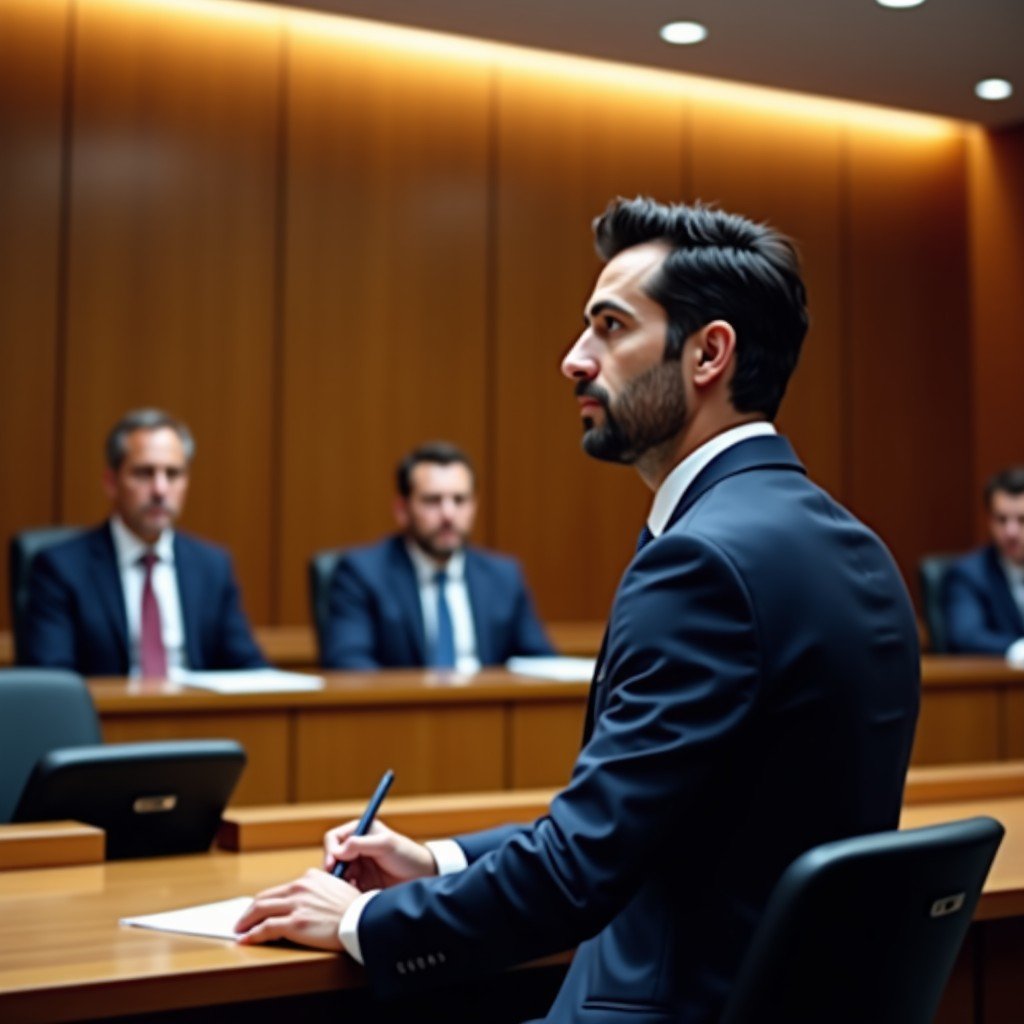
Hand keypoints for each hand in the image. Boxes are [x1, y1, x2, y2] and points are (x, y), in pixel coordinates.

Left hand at [234, 868, 356, 948]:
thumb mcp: (336, 889)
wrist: (362, 920)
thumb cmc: (354, 909)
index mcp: (310, 877)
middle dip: (250, 911)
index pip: (280, 889)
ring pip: (260, 910)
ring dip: (246, 921)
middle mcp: (300, 887)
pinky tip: (246, 940)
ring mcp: (296, 904)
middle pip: (265, 897)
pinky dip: (252, 935)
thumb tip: (309, 902)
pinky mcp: (294, 923)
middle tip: (242, 921)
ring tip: (240, 930)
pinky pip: (265, 929)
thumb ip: (319, 890)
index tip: (259, 909)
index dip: (266, 901)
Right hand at [324, 818, 436, 890]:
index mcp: (361, 832)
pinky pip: (344, 888)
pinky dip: (345, 892)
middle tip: (338, 882)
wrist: (423, 877)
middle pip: (331, 858)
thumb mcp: (386, 844)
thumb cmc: (408, 855)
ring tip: (347, 890)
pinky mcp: (361, 883)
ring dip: (338, 882)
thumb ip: (361, 844)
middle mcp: (356, 848)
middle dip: (332, 869)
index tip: (332, 864)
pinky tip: (353, 897)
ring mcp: (358, 866)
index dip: (330, 850)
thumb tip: (337, 850)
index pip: (334, 837)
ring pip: (336, 875)